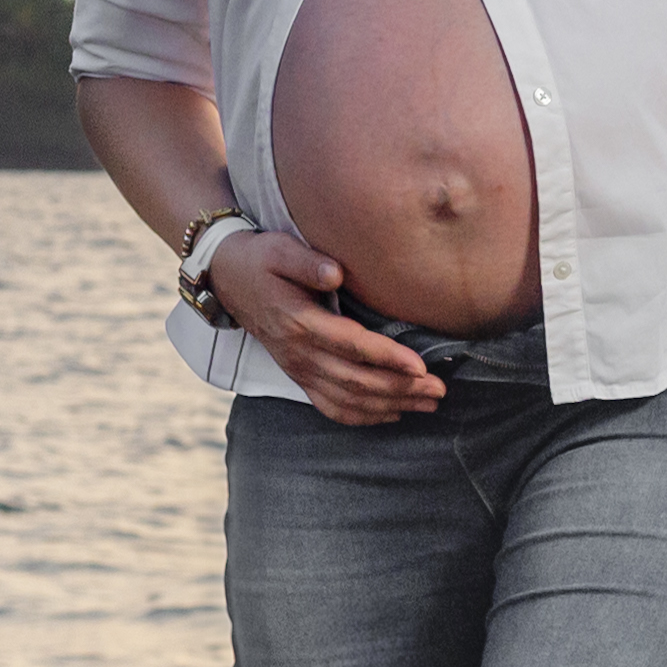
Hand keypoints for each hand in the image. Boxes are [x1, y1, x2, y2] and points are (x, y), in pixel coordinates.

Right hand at [208, 232, 442, 426]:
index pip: (352, 346)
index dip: (388, 358)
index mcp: (300, 322)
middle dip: (401, 388)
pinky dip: (363, 416)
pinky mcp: (298, 375)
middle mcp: (299, 353)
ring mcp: (298, 369)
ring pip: (348, 399)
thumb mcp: (279, 250)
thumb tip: (336, 273)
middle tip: (440, 389)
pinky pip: (330, 406)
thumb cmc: (260, 259)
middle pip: (356, 380)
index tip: (421, 365)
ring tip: (428, 403)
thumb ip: (308, 262)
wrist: (226, 278)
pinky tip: (392, 413)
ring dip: (391, 405)